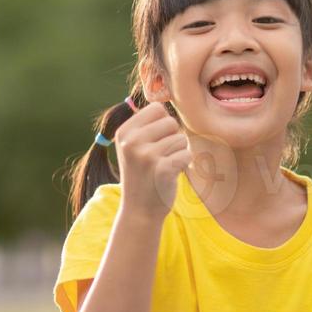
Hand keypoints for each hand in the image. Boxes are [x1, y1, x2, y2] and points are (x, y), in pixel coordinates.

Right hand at [115, 102, 191, 219]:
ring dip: (178, 153)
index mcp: (124, 132)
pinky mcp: (162, 168)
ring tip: (164, 167)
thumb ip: (147, 125)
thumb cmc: (143, 175)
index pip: (157, 109)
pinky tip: (171, 174)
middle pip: (171, 122)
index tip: (155, 142)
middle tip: (161, 158)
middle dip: (173, 139)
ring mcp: (146, 155)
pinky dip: (185, 164)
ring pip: (181, 139)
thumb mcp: (134, 147)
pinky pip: (187, 154)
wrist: (140, 210)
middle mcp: (132, 141)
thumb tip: (165, 101)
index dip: (164, 124)